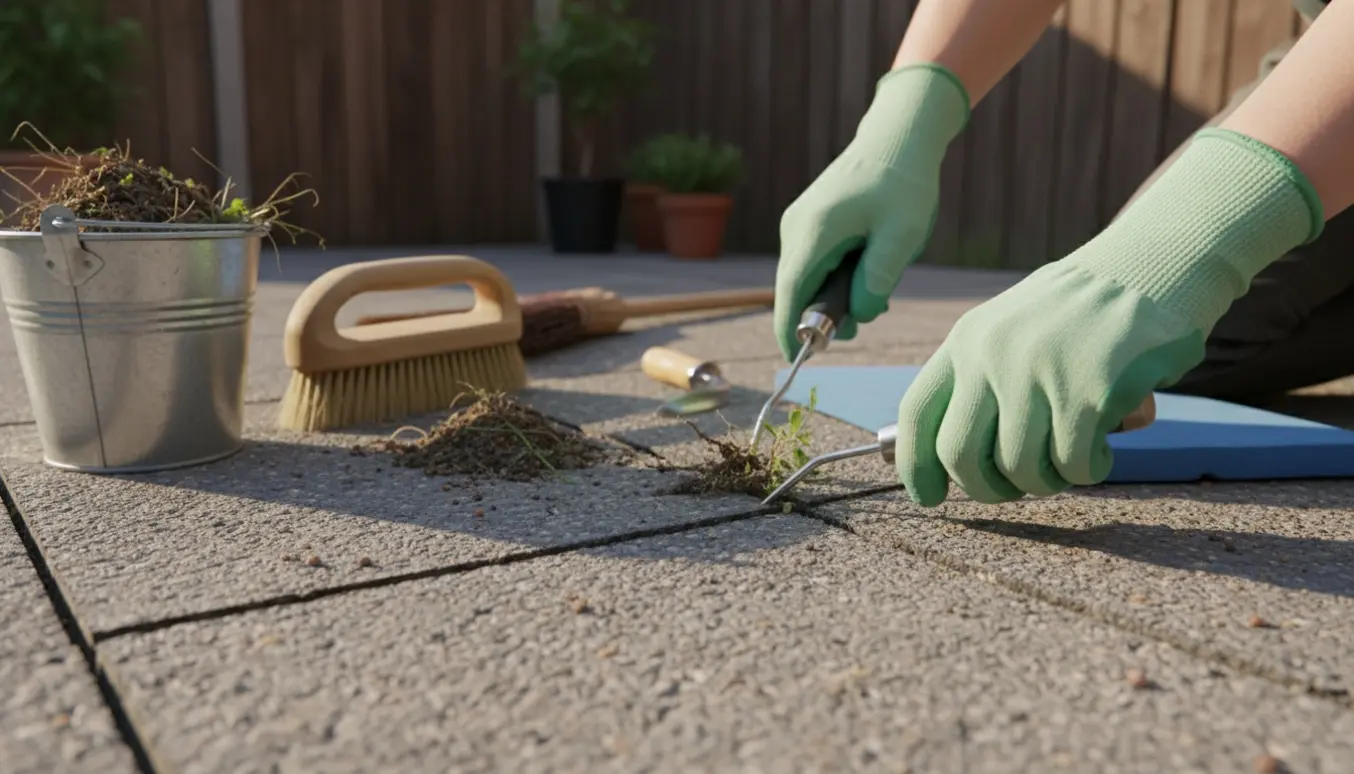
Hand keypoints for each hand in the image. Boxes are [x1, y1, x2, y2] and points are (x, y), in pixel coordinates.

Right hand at [773, 64, 968, 360]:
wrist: (899, 135)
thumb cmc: (904, 182)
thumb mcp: (901, 237)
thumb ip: (877, 281)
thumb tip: (857, 315)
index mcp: (814, 232)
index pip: (791, 294)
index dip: (791, 330)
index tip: (797, 358)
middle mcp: (796, 228)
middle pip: (797, 289)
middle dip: (825, 313)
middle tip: (868, 316)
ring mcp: (799, 222)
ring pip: (807, 276)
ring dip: (835, 293)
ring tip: (877, 286)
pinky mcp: (808, 220)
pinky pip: (814, 260)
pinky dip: (835, 275)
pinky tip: (868, 267)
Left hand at [893, 127, 1321, 505]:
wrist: (1152, 266)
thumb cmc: (1081, 315)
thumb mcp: (1011, 331)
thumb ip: (981, 384)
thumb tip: (950, 464)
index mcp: (967, 340)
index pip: (918, 413)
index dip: (916, 465)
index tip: (929, 497)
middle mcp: (992, 354)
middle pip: (961, 455)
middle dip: (987, 489)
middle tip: (1018, 489)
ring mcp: (1038, 371)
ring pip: (1020, 469)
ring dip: (1048, 482)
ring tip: (1070, 461)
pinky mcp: (1089, 390)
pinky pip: (1074, 465)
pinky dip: (1089, 471)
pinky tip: (1103, 449)